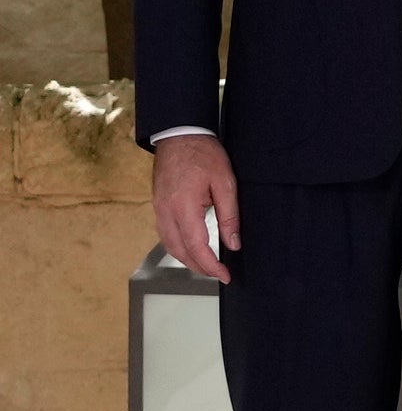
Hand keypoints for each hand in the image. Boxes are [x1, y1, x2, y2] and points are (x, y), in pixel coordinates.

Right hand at [151, 134, 238, 282]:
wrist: (178, 135)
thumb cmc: (203, 155)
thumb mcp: (225, 183)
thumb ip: (230, 216)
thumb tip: (233, 243)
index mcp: (183, 207)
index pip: (196, 246)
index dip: (210, 265)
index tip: (225, 275)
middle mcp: (166, 212)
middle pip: (179, 251)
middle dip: (199, 267)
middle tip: (219, 274)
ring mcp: (159, 209)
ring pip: (169, 244)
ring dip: (187, 259)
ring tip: (207, 266)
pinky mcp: (158, 205)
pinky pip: (165, 233)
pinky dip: (178, 247)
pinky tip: (191, 249)